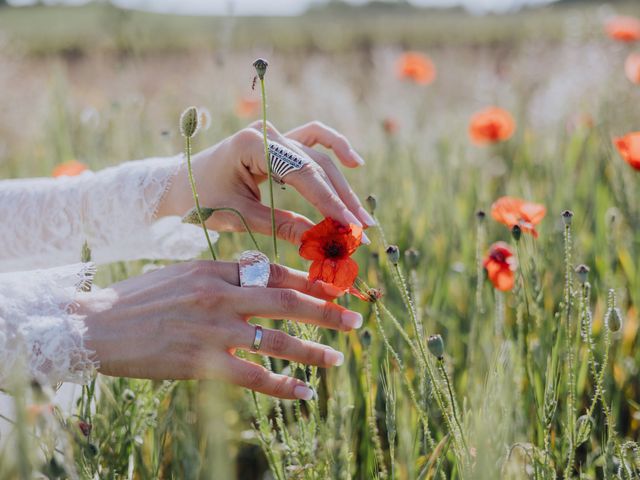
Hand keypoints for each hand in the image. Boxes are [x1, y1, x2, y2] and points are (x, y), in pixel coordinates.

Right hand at [80, 261, 362, 399]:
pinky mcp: (204, 364)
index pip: (275, 272)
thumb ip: (222, 273)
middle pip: (288, 301)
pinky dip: (284, 387)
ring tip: (339, 358)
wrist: (95, 326)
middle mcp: (221, 296)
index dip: (310, 281)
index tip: (334, 289)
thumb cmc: (139, 298)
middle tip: (356, 319)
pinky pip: (255, 377)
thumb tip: (259, 271)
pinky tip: (306, 394)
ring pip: (279, 341)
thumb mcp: (182, 272)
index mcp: (216, 270)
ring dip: (314, 350)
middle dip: (328, 311)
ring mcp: (215, 331)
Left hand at [157, 121, 374, 244]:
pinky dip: (334, 147)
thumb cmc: (203, 200)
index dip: (330, 203)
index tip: (351, 228)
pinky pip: (313, 138)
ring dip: (342, 186)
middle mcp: (268, 133)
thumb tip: (322, 242)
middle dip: (341, 200)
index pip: (303, 175)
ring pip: (319, 158)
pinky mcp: (279, 142)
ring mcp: (275, 134)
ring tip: (363, 216)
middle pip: (317, 166)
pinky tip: (354, 163)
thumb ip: (282, 225)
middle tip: (363, 231)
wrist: (182, 183)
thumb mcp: (241, 217)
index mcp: (253, 145)